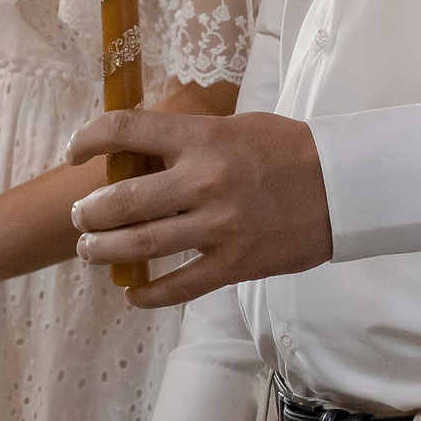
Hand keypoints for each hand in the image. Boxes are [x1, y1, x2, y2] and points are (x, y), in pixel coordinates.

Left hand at [66, 111, 331, 306]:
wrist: (345, 186)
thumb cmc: (289, 149)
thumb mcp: (235, 126)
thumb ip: (189, 138)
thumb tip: (140, 153)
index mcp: (202, 137)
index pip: (126, 130)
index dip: (88, 139)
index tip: (75, 152)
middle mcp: (204, 180)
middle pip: (121, 201)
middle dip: (88, 213)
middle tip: (80, 218)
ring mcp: (219, 226)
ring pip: (141, 246)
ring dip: (105, 251)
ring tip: (91, 251)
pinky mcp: (235, 262)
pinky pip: (180, 286)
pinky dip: (148, 294)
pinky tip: (133, 293)